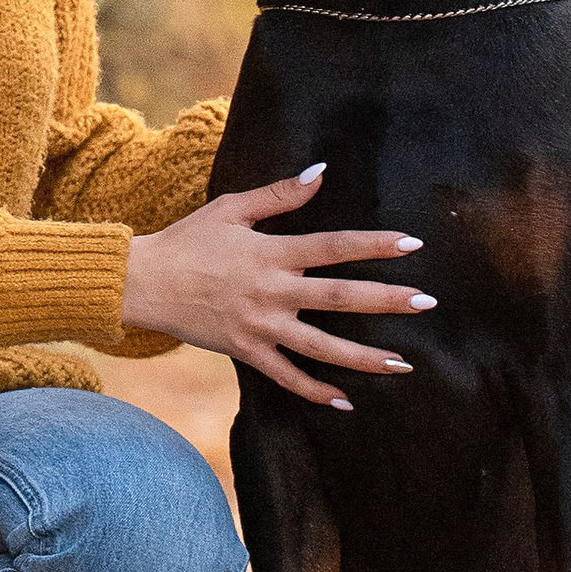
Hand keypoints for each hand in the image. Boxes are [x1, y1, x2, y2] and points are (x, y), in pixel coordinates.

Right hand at [121, 167, 430, 410]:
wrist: (143, 283)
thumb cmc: (188, 240)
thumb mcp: (231, 208)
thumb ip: (279, 195)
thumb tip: (321, 172)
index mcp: (271, 252)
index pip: (333, 246)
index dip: (373, 245)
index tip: (411, 244)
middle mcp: (272, 291)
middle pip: (338, 298)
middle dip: (386, 301)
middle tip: (426, 303)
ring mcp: (260, 326)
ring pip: (321, 346)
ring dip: (364, 357)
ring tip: (403, 364)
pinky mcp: (246, 351)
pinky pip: (286, 376)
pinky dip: (315, 391)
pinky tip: (345, 400)